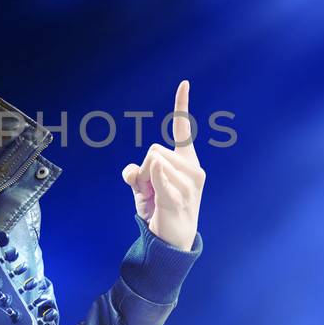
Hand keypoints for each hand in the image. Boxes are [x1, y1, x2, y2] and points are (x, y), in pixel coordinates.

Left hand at [121, 80, 205, 249]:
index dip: (182, 105)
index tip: (184, 82)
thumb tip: (130, 172)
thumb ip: (136, 175)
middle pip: (154, 149)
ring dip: (143, 182)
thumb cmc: (159, 211)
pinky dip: (153, 183)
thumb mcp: (143, 189)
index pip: (184, 130)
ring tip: (154, 201)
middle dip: (143, 168)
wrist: (171, 242)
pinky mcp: (180, 198)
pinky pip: (159, 178)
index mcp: (186, 162)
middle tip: (149, 191)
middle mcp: (193, 169)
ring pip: (153, 162)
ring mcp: (189, 184)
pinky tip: (157, 197)